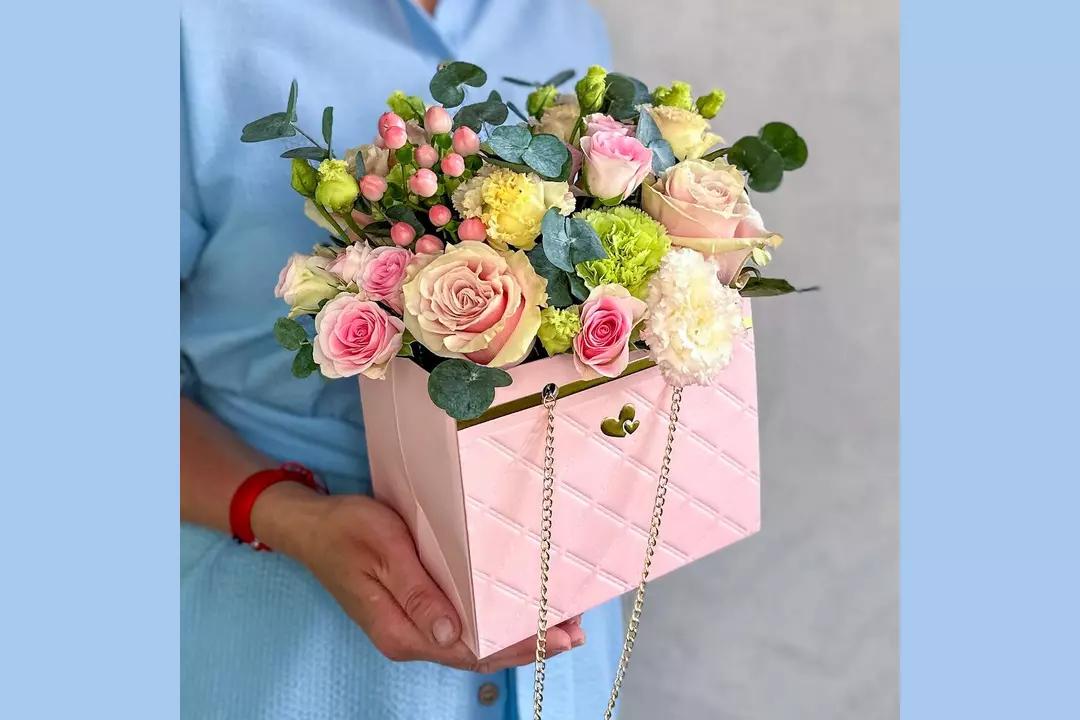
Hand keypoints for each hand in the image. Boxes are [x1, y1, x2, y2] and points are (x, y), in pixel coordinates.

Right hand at [253, 487, 585, 671]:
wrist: (309, 526)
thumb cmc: (345, 530)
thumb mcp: (383, 551)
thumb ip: (417, 592)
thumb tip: (451, 633)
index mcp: (402, 631)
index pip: (471, 650)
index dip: (518, 646)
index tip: (558, 637)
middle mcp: (411, 637)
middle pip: (479, 651)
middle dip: (529, 644)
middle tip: (576, 630)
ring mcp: (414, 625)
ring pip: (475, 640)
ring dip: (517, 634)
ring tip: (562, 624)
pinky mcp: (417, 609)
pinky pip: (465, 624)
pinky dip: (496, 620)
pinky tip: (518, 610)